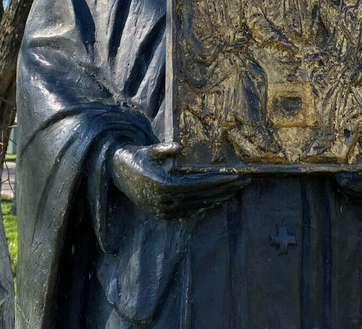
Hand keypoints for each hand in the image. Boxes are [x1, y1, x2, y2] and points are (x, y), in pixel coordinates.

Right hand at [110, 142, 248, 218]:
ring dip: (219, 199)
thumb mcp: (149, 150)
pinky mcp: (163, 215)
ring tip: (236, 191)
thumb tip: (179, 146)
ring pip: (199, 206)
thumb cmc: (136, 157)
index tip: (237, 177)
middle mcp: (166, 202)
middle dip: (226, 190)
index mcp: (164, 186)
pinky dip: (205, 206)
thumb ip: (164, 149)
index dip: (220, 182)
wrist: (116, 174)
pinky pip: (189, 212)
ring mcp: (164, 211)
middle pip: (204, 197)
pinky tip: (217, 199)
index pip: (200, 185)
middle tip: (245, 182)